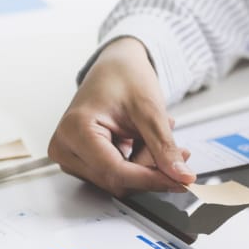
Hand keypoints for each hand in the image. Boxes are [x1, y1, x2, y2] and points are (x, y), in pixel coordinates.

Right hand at [48, 37, 195, 196]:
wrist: (116, 66)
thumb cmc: (125, 77)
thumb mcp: (150, 110)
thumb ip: (164, 147)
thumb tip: (181, 176)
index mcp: (75, 129)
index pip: (115, 172)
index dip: (152, 179)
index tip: (181, 181)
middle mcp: (66, 148)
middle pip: (117, 180)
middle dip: (151, 170)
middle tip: (179, 151)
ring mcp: (73, 157)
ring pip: (121, 181)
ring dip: (147, 164)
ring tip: (154, 133)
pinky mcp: (85, 161)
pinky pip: (119, 175)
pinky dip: (140, 162)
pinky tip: (145, 140)